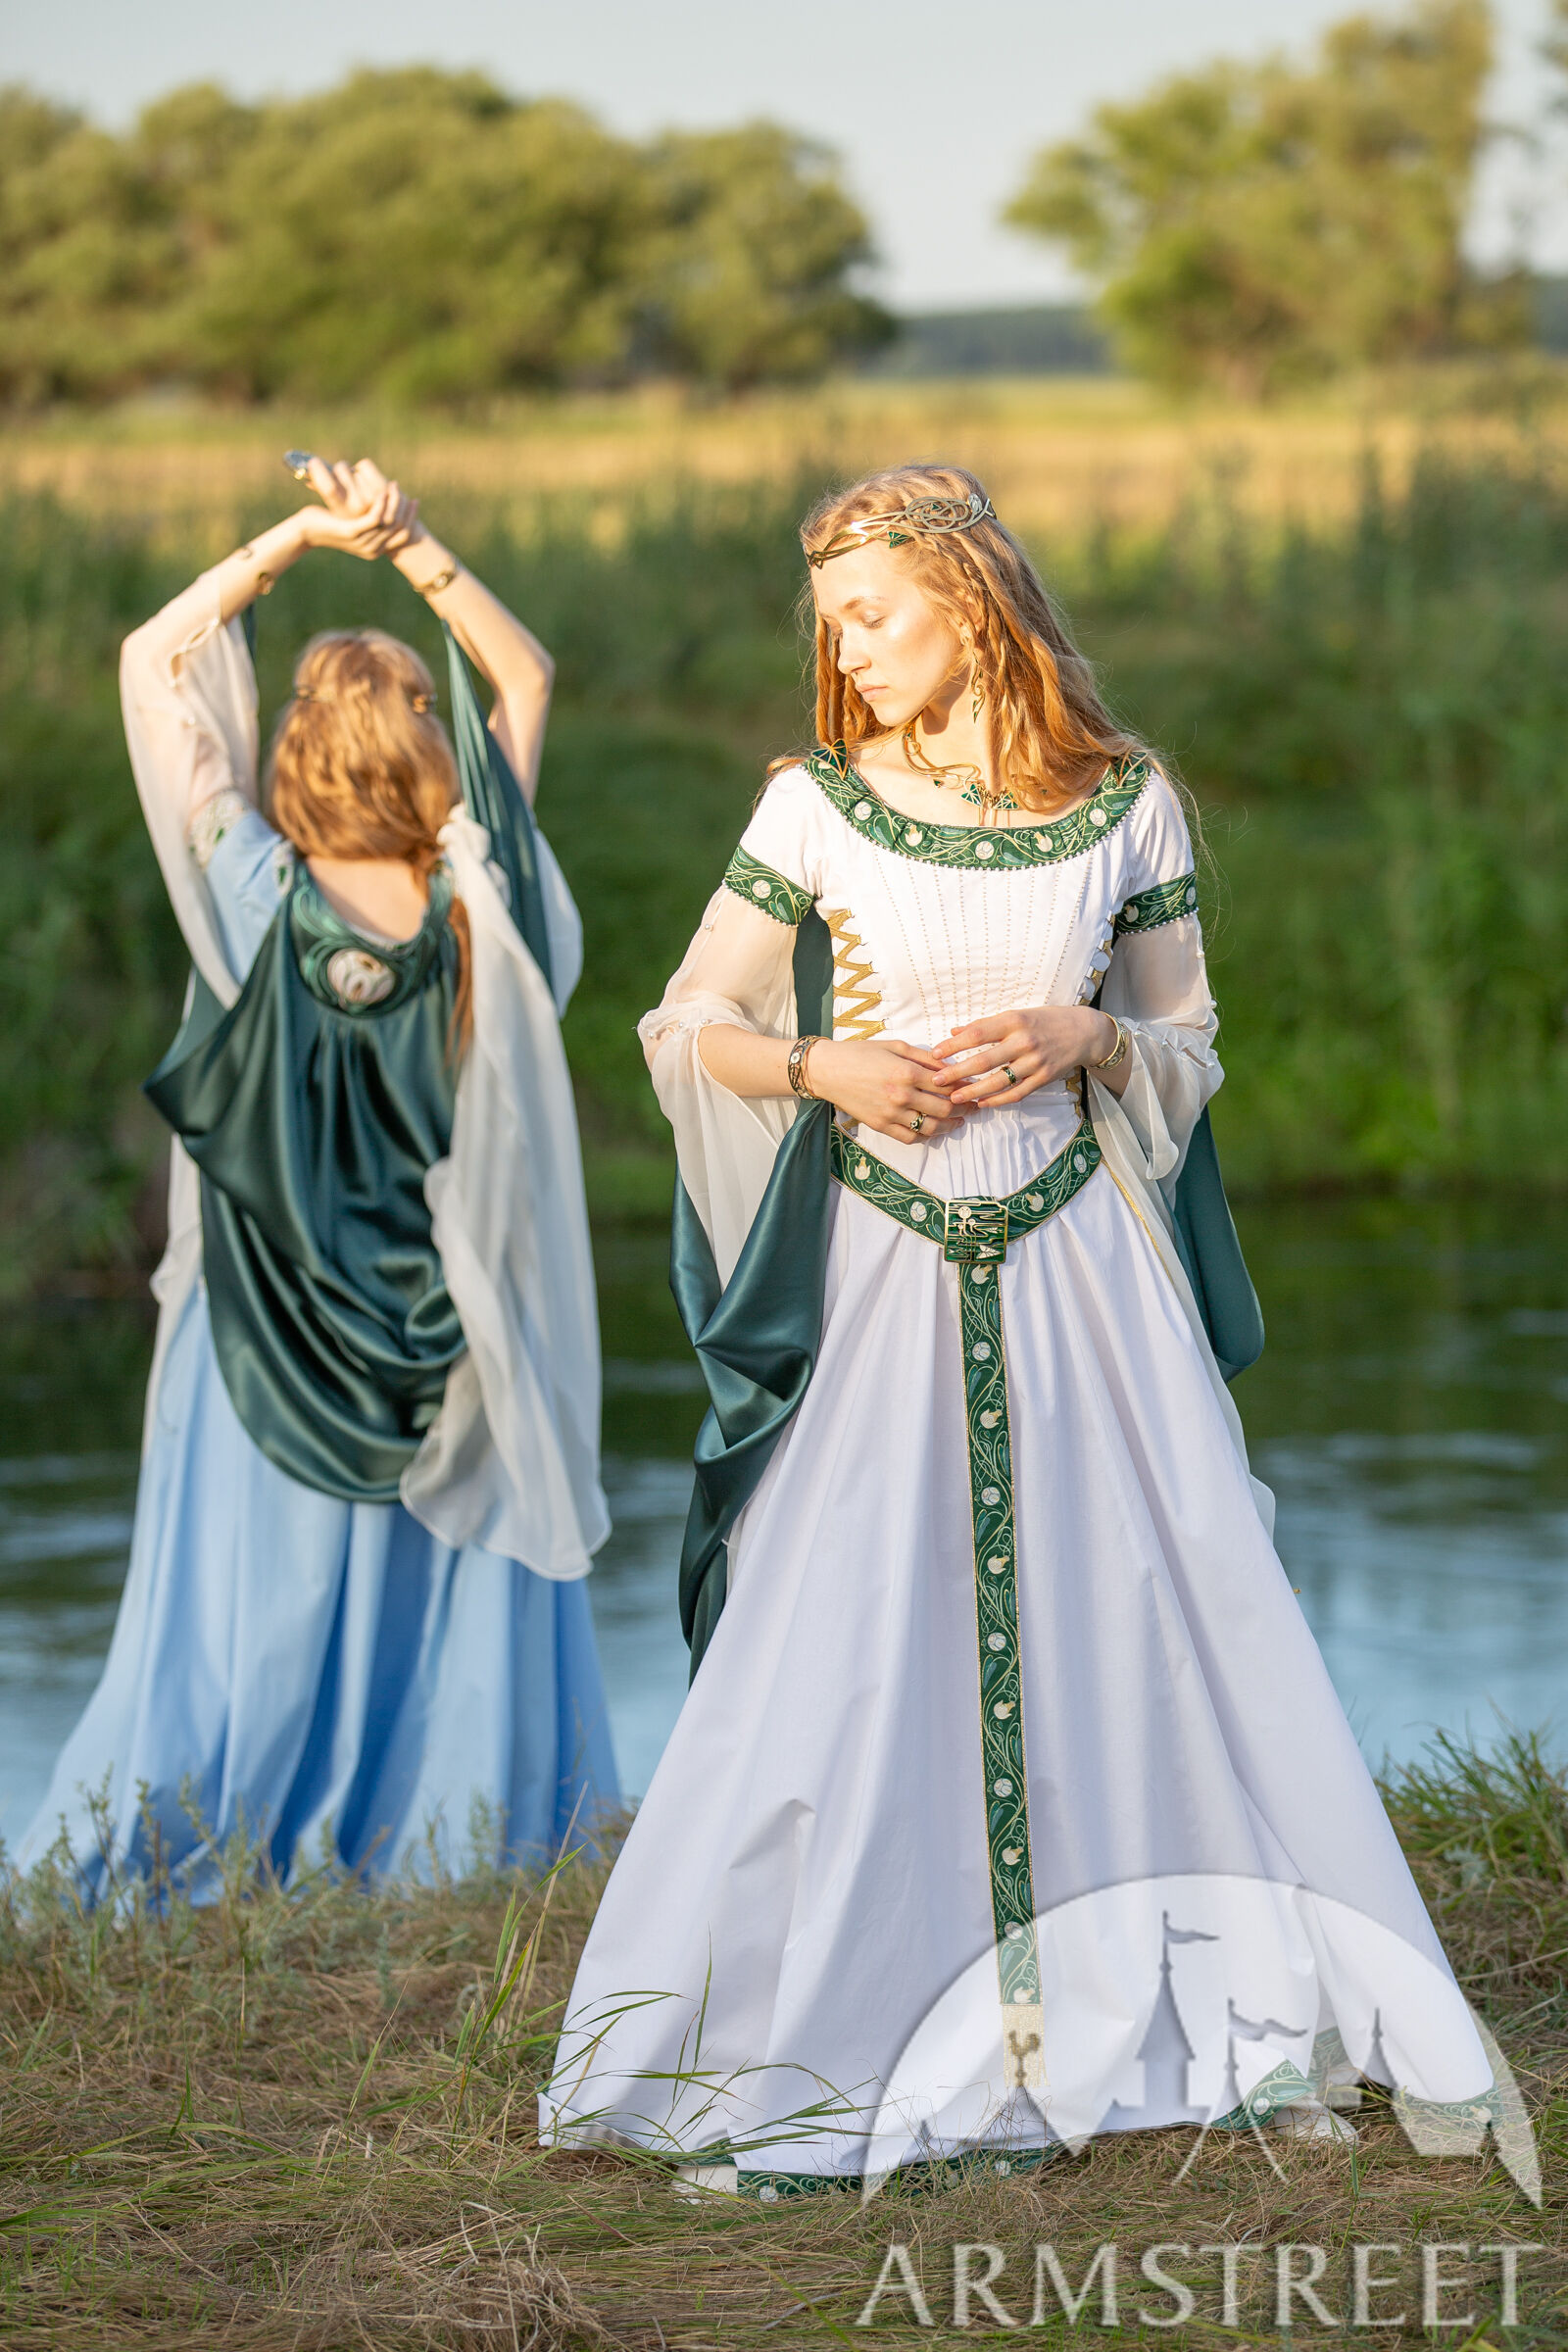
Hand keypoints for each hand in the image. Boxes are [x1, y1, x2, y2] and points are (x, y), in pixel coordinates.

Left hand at [297, 457, 419, 559]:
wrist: (304, 531)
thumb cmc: (327, 524)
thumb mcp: (352, 525)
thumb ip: (367, 523)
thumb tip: (383, 513)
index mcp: (375, 551)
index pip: (403, 536)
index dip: (411, 517)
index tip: (414, 501)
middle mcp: (372, 551)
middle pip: (400, 528)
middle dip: (405, 507)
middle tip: (402, 490)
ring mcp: (363, 543)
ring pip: (389, 521)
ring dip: (394, 501)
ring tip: (393, 487)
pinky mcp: (353, 532)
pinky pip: (375, 517)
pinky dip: (381, 503)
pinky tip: (382, 491)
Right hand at [808, 1036, 964, 1140]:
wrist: (828, 1070)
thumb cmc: (861, 1053)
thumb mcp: (895, 1046)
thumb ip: (924, 1057)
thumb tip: (950, 1066)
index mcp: (906, 1072)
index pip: (946, 1084)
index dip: (964, 1087)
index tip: (974, 1086)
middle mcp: (901, 1096)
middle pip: (944, 1108)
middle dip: (964, 1108)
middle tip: (974, 1106)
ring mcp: (891, 1114)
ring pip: (931, 1127)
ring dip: (950, 1126)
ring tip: (959, 1121)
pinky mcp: (881, 1126)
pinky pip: (910, 1138)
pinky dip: (926, 1136)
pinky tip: (934, 1130)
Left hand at [935, 1006, 1115, 1105]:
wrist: (1083, 1032)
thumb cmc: (1044, 1021)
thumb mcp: (1016, 1015)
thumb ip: (985, 1025)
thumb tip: (954, 1031)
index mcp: (1014, 1020)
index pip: (977, 1033)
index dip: (954, 1045)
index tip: (935, 1054)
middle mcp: (1024, 1041)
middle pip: (984, 1060)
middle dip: (957, 1072)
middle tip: (936, 1081)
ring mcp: (1035, 1061)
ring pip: (999, 1081)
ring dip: (974, 1092)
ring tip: (954, 1098)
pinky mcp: (1044, 1078)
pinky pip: (1017, 1093)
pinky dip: (998, 1100)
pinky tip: (981, 1103)